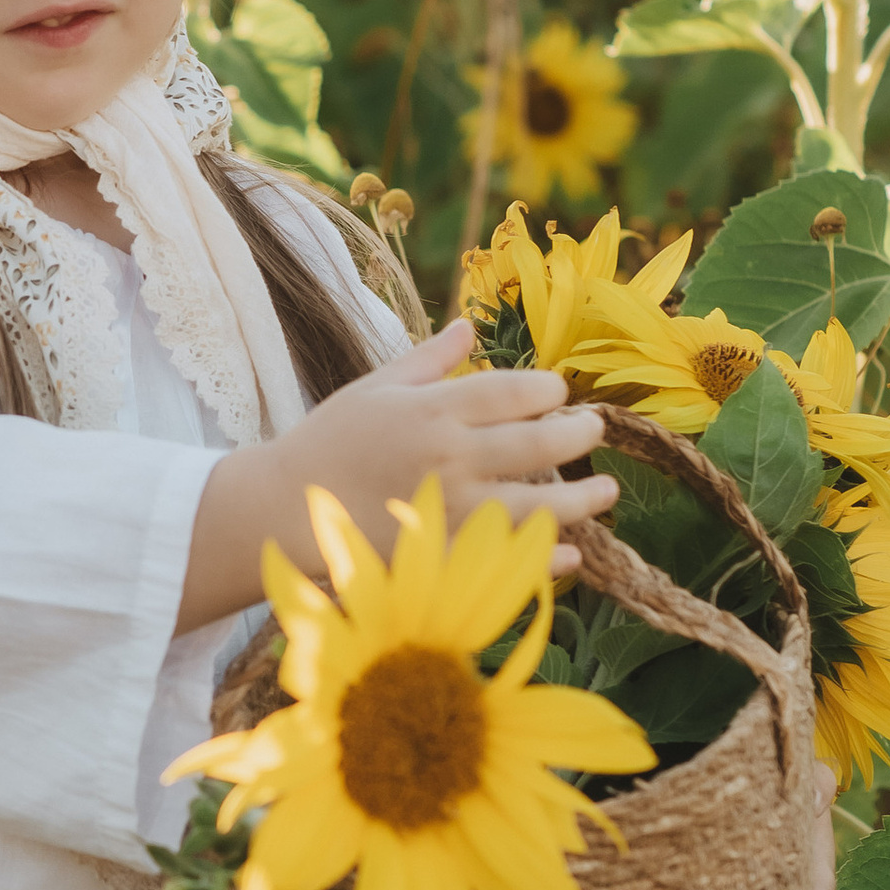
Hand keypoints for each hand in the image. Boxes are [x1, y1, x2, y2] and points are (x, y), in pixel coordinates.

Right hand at [179, 319, 619, 629]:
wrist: (285, 509)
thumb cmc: (329, 442)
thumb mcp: (374, 388)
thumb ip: (428, 361)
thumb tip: (469, 327)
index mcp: (433, 411)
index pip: (514, 392)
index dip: (549, 391)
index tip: (561, 393)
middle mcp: (451, 458)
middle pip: (540, 444)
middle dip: (579, 435)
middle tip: (594, 432)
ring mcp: (452, 512)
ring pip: (541, 506)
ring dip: (583, 501)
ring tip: (605, 494)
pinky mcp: (447, 557)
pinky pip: (512, 561)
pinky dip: (549, 559)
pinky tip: (573, 552)